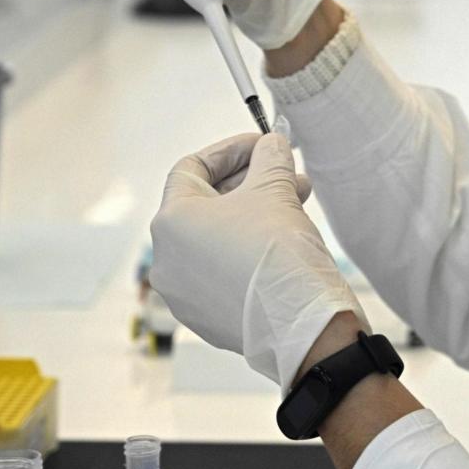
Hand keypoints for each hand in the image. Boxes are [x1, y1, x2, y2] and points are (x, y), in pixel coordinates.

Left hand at [149, 132, 367, 392]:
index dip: (231, 151)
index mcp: (171, 221)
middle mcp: (166, 258)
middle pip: (204, 204)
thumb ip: (269, 157)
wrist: (301, 324)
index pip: (192, 168)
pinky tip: (281, 243)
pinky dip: (245, 251)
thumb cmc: (279, 253)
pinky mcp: (204, 318)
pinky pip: (220, 272)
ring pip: (214, 239)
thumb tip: (271, 145)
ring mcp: (182, 293)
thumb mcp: (275, 189)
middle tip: (286, 174)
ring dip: (251, 216)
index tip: (263, 146)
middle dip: (248, 184)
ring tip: (295, 206)